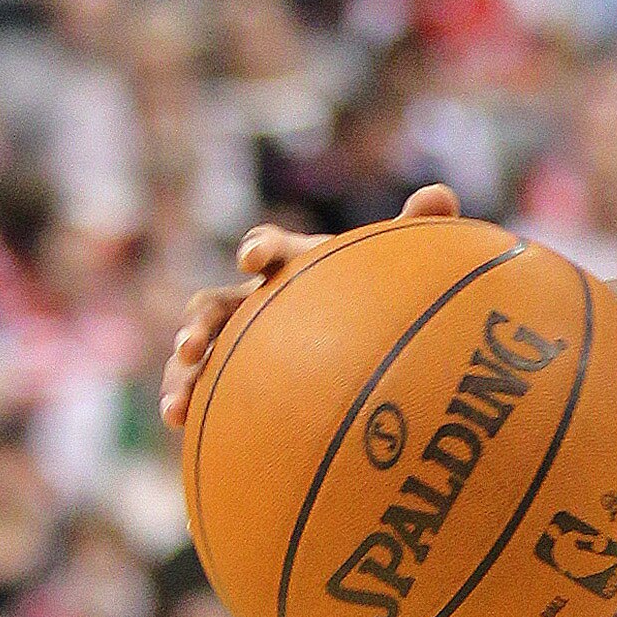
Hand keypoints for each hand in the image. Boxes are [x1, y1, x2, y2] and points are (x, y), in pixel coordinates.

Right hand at [161, 183, 462, 434]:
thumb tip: (441, 195)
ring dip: (181, 369)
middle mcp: (254, 299)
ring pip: (198, 347)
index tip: (254, 259)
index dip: (260, 248)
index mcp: (291, 266)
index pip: (270, 249)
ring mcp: (237, 338)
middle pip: (217, 302)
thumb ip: (413, 232)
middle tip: (192, 343)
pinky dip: (185, 397)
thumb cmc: (374, 296)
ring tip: (174, 403)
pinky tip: (178, 422)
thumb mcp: (396, 267)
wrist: (359, 335)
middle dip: (201, 321)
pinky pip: (201, 384)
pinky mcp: (229, 372)